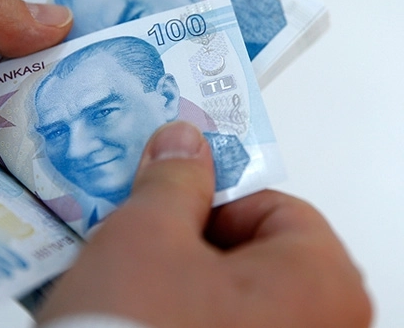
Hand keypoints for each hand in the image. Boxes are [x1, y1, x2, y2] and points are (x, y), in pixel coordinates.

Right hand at [36, 121, 370, 326]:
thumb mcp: (148, 233)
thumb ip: (174, 178)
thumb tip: (184, 141)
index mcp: (320, 284)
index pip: (275, 208)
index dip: (213, 196)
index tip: (167, 200)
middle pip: (253, 253)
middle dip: (190, 239)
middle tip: (143, 242)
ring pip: (229, 295)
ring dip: (179, 278)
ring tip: (131, 284)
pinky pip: (216, 326)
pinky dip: (182, 314)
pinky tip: (139, 317)